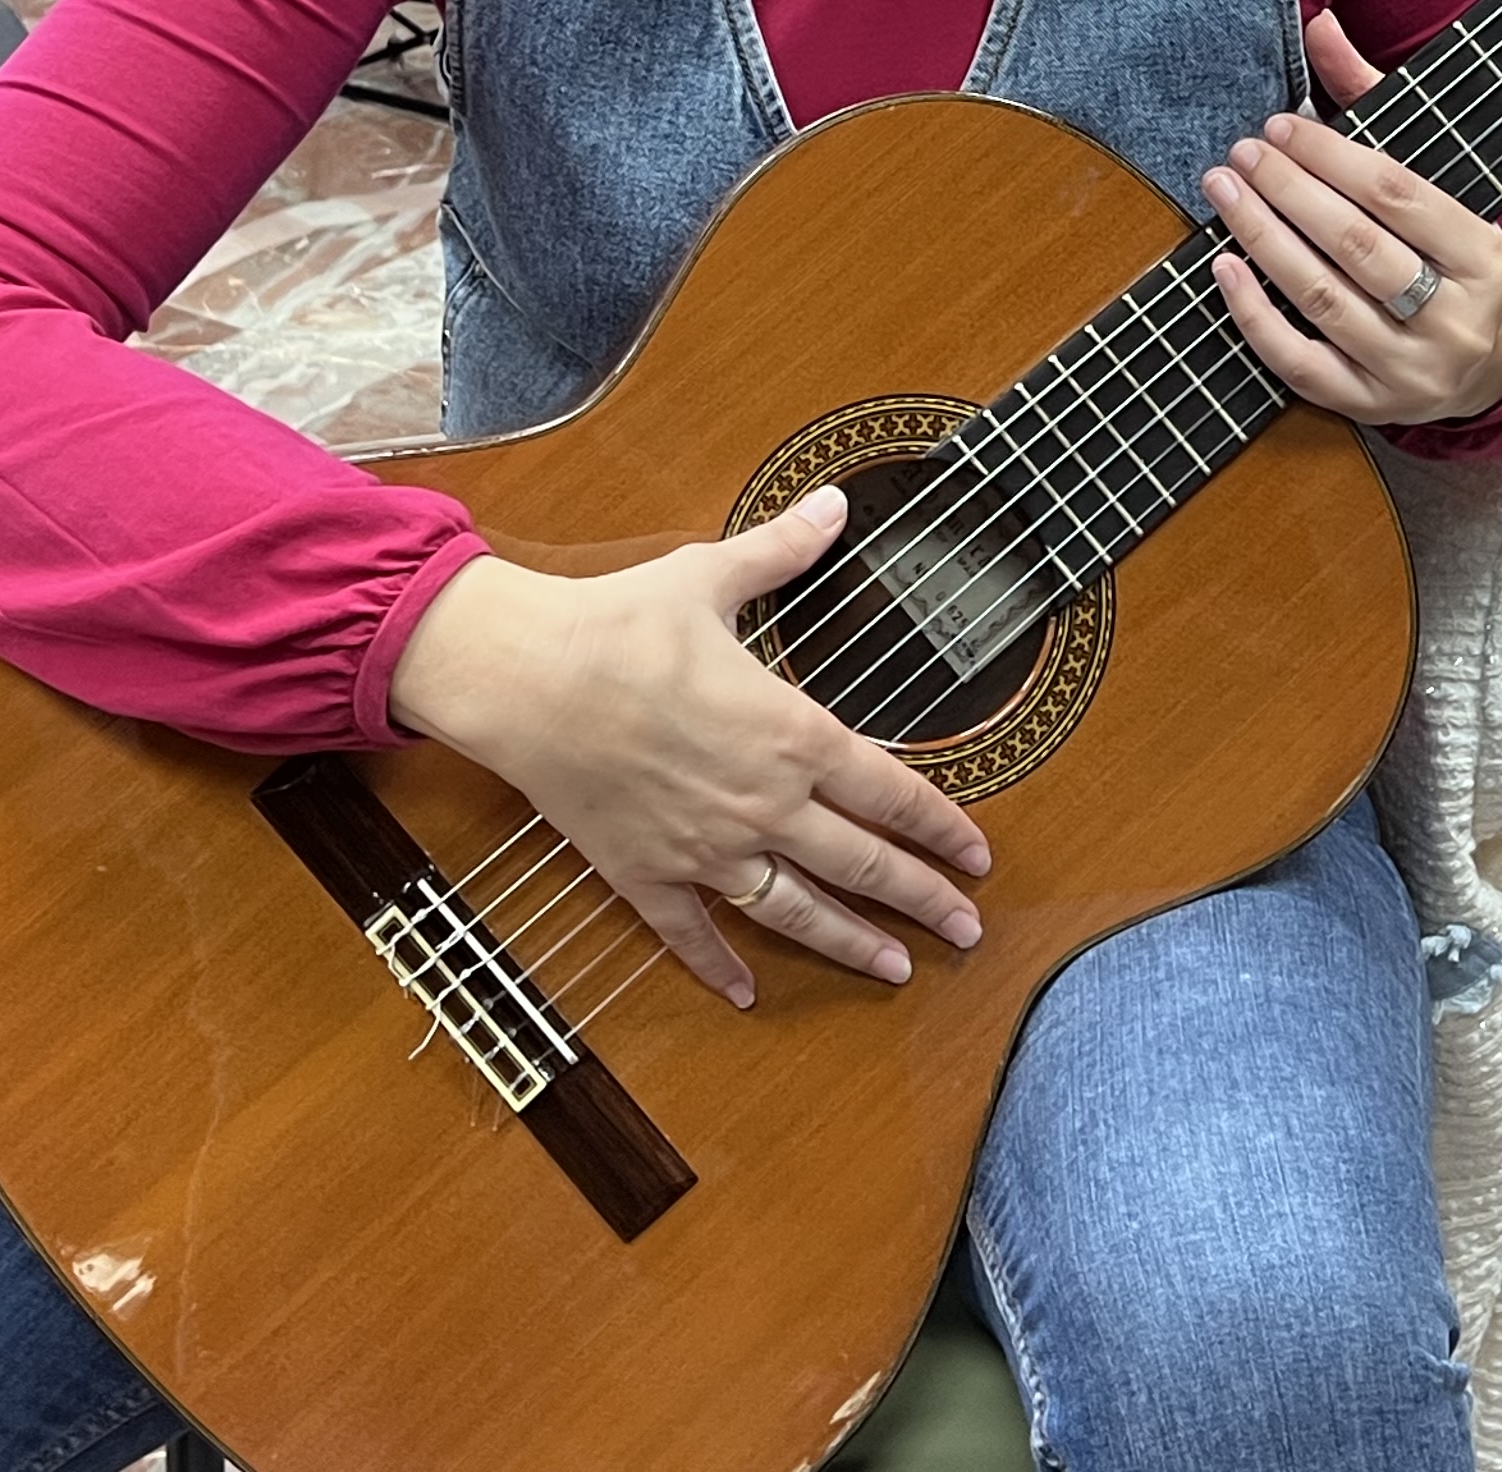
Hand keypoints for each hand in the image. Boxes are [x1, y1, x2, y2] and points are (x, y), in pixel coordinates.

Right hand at [383, 486, 990, 1009]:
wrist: (525, 679)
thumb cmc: (620, 625)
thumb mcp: (710, 578)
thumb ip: (781, 552)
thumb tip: (833, 505)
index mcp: (792, 734)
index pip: (892, 791)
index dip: (941, 827)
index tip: (977, 855)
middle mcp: (764, 804)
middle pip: (862, 864)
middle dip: (922, 898)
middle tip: (968, 930)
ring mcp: (707, 849)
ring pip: (797, 910)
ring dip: (850, 944)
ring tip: (897, 971)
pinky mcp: (647, 874)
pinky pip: (693, 934)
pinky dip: (721, 967)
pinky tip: (748, 995)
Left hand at [1199, 9, 1501, 429]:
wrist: (1489, 364)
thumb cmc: (1447, 255)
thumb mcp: (1434, 183)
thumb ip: (1375, 101)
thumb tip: (1318, 24)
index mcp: (1486, 256)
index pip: (1398, 195)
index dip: (1331, 156)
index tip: (1279, 126)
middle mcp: (1456, 319)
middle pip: (1357, 245)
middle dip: (1289, 192)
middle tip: (1240, 154)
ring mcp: (1412, 371)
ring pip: (1323, 299)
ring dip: (1262, 238)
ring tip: (1222, 190)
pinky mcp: (1370, 406)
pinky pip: (1299, 363)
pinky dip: (1254, 314)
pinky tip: (1221, 266)